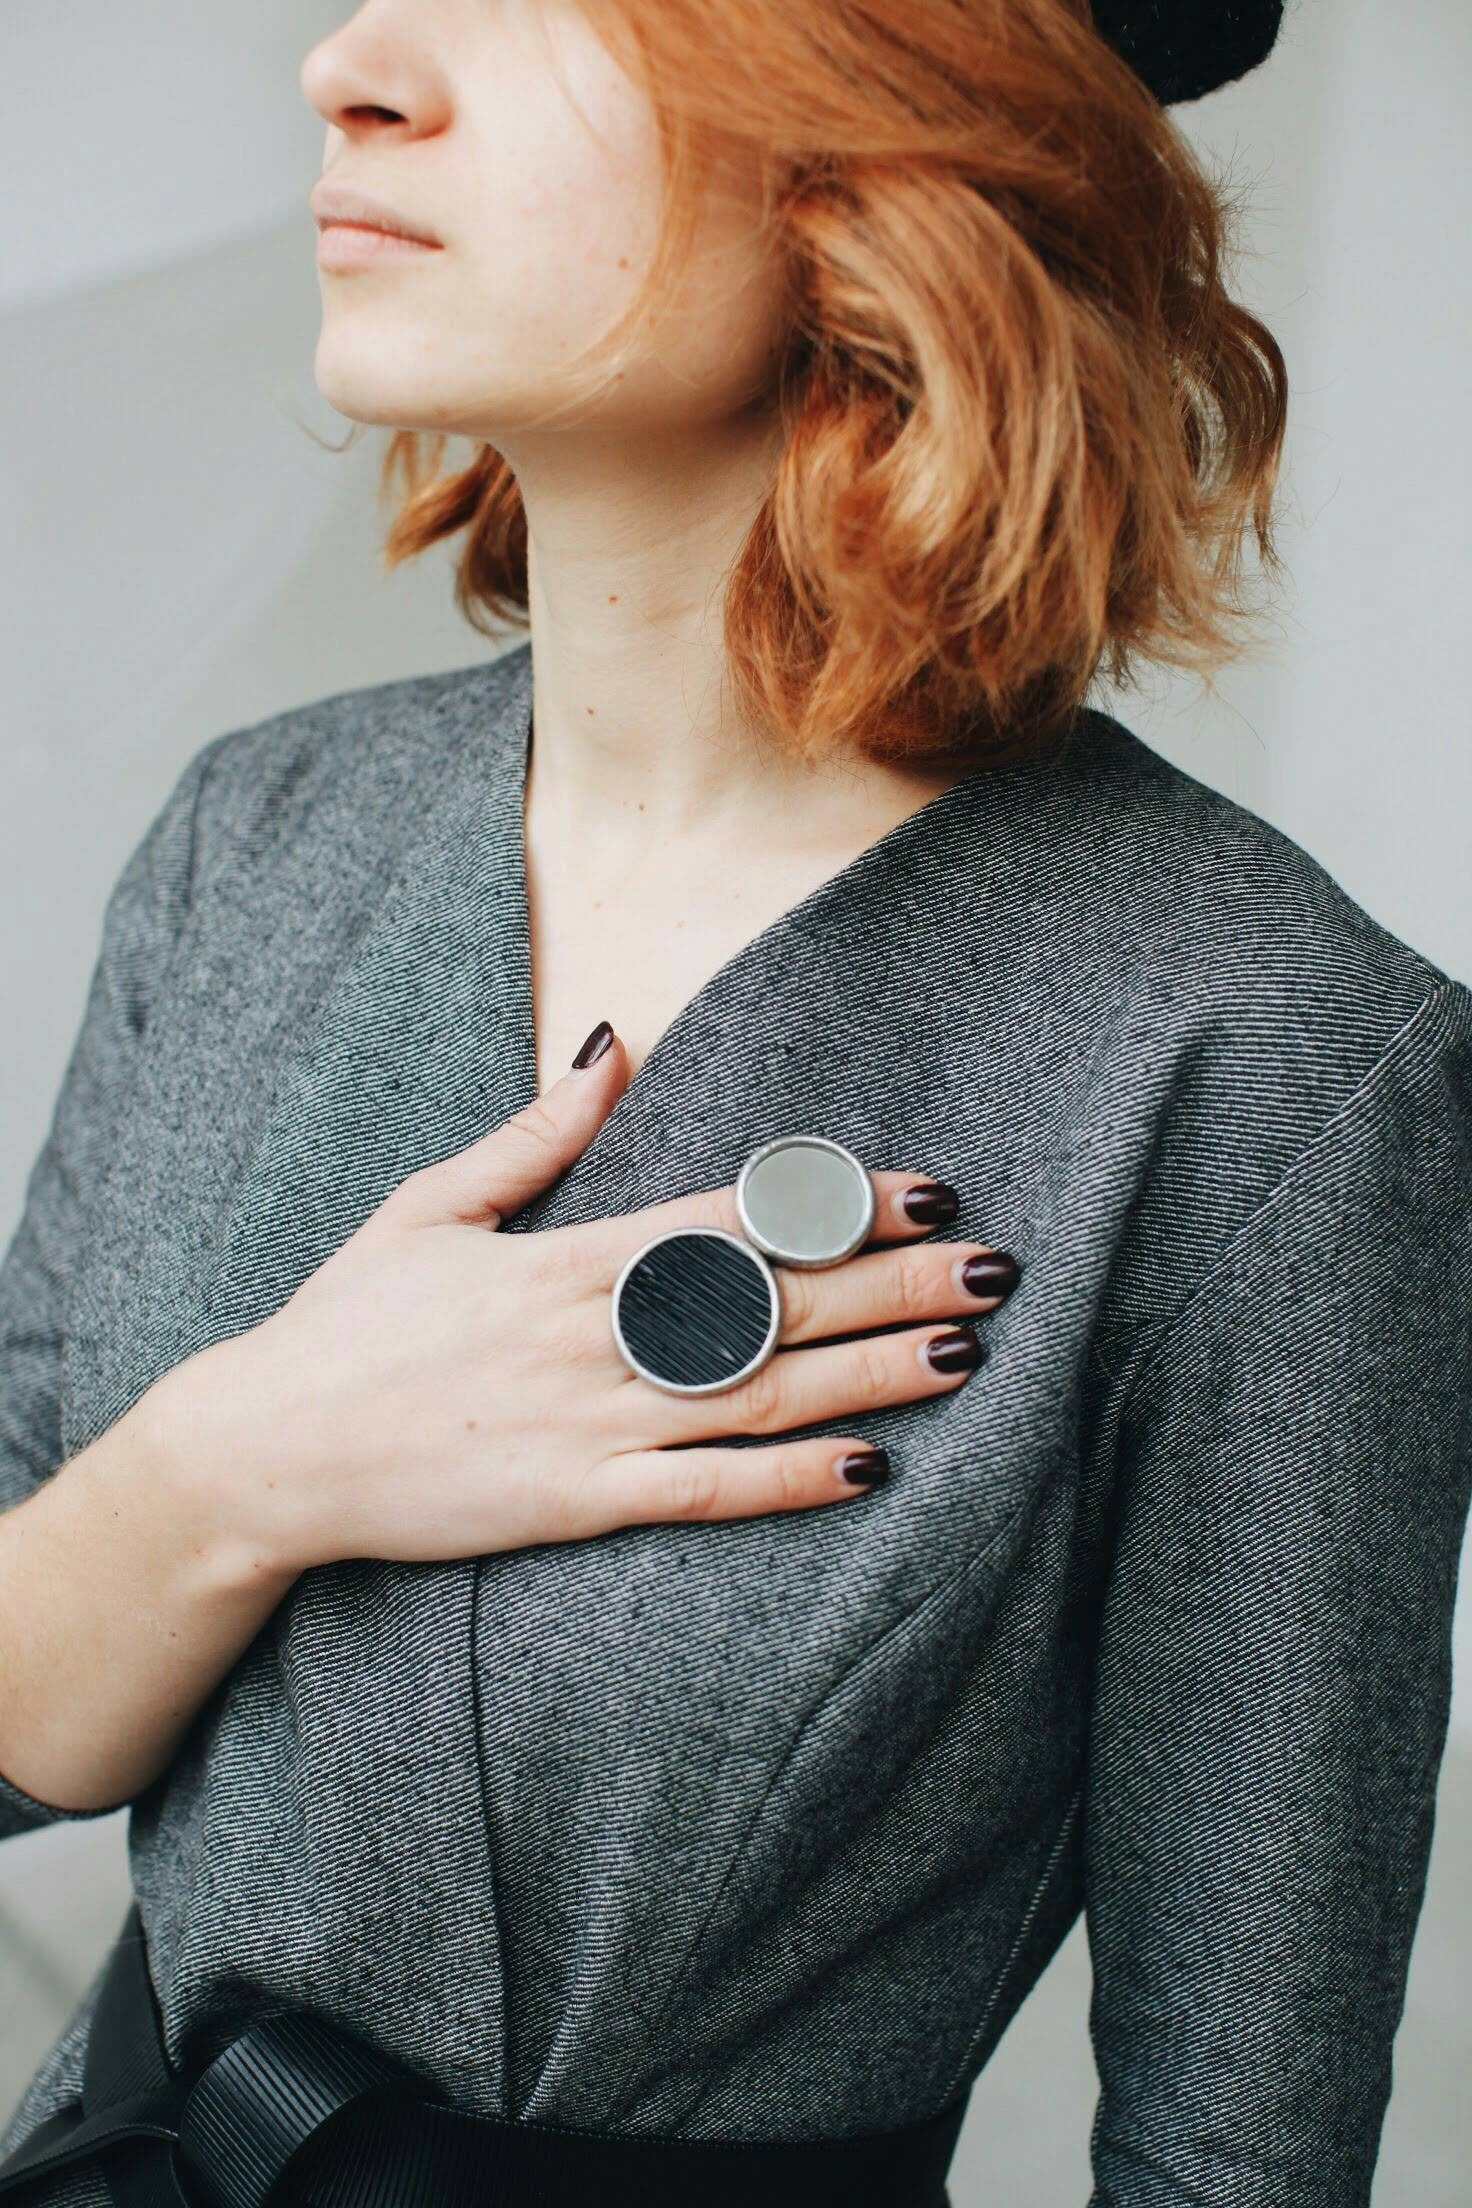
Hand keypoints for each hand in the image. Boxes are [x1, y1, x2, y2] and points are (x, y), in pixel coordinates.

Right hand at [152, 1025, 1017, 1573]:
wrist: (265, 1450)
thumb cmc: (347, 1322)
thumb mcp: (430, 1204)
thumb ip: (537, 1133)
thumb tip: (617, 1045)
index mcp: (567, 1258)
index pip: (732, 1220)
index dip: (837, 1206)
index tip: (924, 1192)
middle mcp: (594, 1336)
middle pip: (773, 1304)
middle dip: (893, 1284)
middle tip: (995, 1268)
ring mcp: (590, 1424)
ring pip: (758, 1396)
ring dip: (870, 1374)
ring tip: (964, 1352)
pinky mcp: (574, 1503)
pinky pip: (703, 1493)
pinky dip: (788, 1482)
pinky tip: (868, 1467)